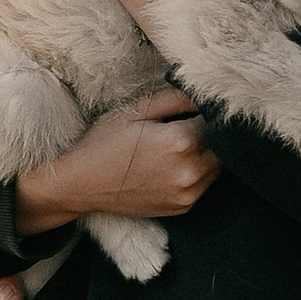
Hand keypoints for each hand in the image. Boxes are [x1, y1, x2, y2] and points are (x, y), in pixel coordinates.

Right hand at [12, 86, 218, 237]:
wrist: (80, 184)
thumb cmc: (103, 143)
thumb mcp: (136, 110)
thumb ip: (175, 99)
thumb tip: (202, 92)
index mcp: (181, 143)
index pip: (213, 119)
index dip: (204, 110)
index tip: (192, 107)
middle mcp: (190, 172)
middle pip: (221, 145)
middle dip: (208, 132)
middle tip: (186, 124)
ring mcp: (187, 193)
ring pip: (217, 166)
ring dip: (206, 153)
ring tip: (177, 144)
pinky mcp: (182, 207)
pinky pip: (204, 184)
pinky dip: (196, 172)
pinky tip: (172, 164)